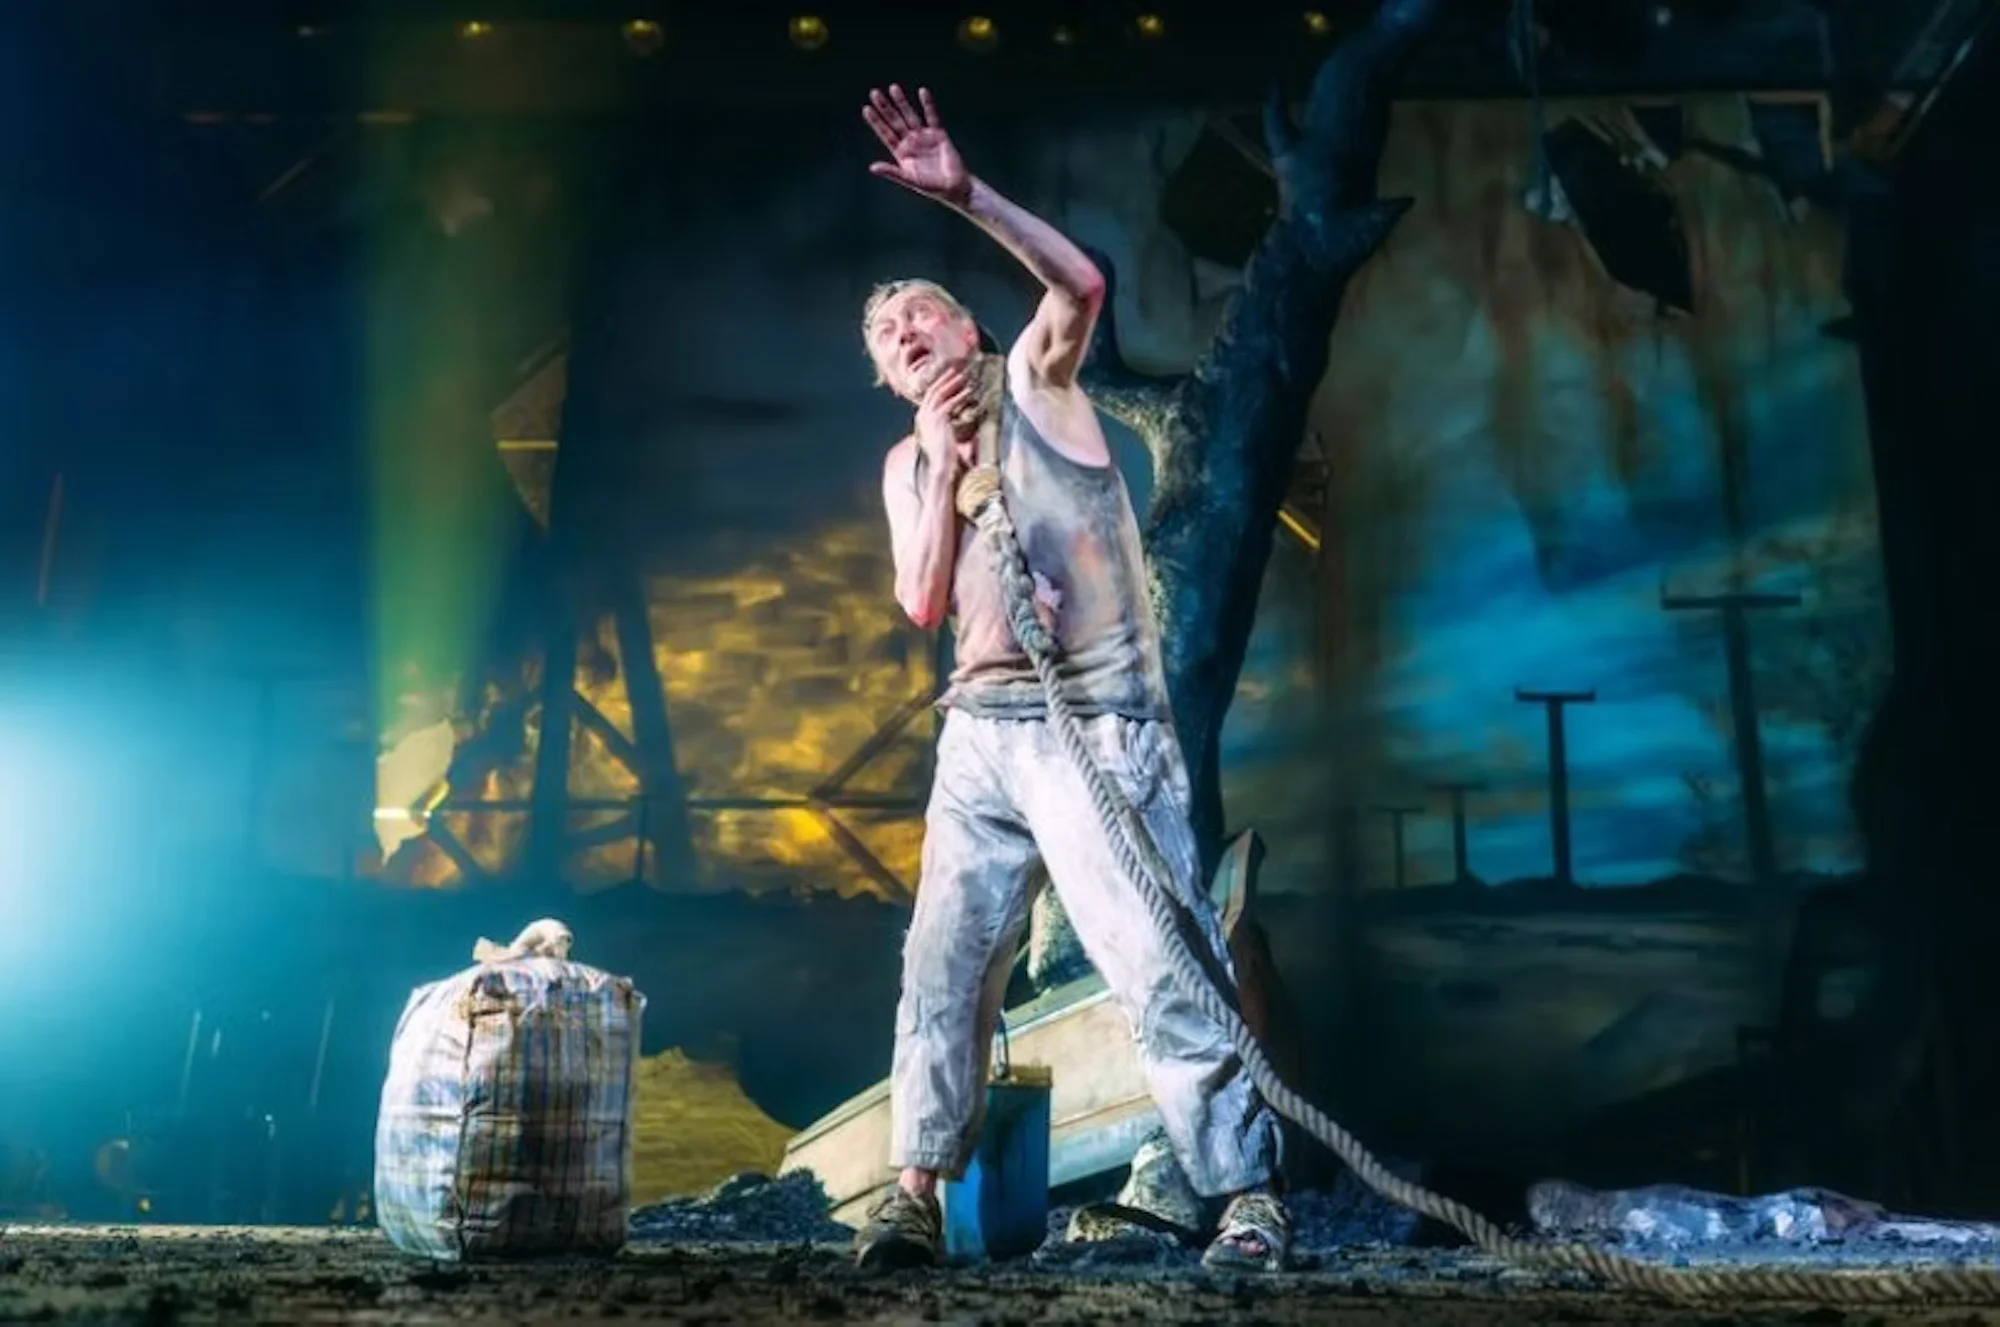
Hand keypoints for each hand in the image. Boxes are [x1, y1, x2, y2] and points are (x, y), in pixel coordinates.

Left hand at [863, 85, 969, 206]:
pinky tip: (922, 92)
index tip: (866, 108)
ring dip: (902, 102)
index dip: (876, 122)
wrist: (954, 187)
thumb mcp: (909, 180)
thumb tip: (872, 167)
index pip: (886, 134)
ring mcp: (924, 137)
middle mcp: (911, 142)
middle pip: (895, 121)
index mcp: (901, 153)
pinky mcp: (939, 134)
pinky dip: (928, 105)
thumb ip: (892, 172)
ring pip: (910, 116)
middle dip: (885, 108)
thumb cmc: (932, 187)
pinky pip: (932, 116)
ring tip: (893, 88)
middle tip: (874, 93)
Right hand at [915, 366, 975, 469]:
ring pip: (940, 393)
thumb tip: (951, 418)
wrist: (941, 465)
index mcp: (922, 417)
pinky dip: (960, 395)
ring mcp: (929, 416)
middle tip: (956, 370)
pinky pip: (950, 402)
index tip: (950, 377)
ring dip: (952, 383)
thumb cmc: (943, 454)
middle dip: (945, 379)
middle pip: (934, 390)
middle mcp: (922, 414)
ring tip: (964, 376)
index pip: (930, 396)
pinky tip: (969, 391)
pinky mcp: (939, 418)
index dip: (940, 384)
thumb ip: (944, 424)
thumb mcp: (942, 435)